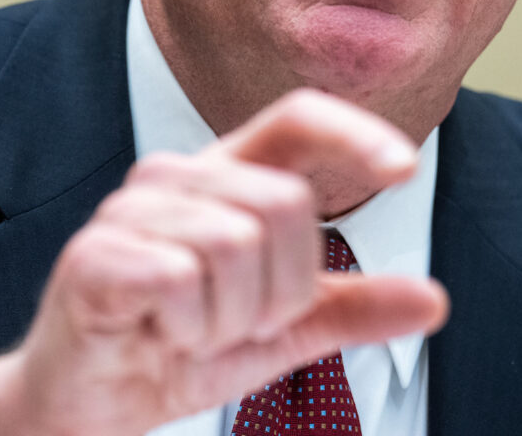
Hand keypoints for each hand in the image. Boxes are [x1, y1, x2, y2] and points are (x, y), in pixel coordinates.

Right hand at [0, 88, 449, 435]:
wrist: (88, 404)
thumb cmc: (176, 348)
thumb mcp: (282, 333)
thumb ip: (351, 309)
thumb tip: (433, 299)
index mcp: (227, 178)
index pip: (296, 118)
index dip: (354, 132)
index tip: (405, 168)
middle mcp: (178, 178)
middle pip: (283, 203)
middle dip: (282, 290)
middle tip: (241, 325)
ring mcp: (130, 210)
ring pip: (236, 243)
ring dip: (233, 318)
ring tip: (196, 332)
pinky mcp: (92, 254)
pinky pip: (180, 278)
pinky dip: (188, 330)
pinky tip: (161, 335)